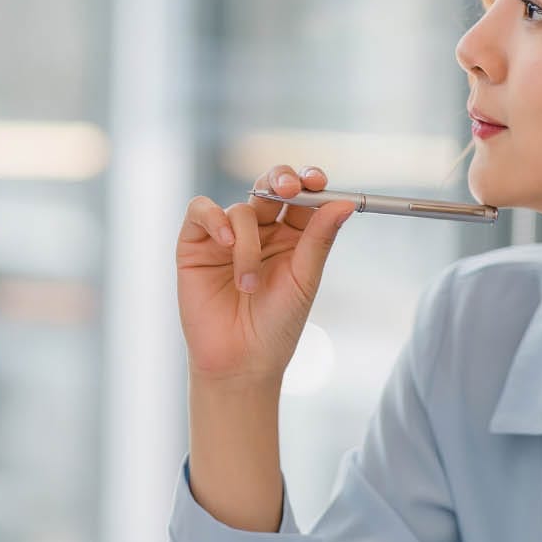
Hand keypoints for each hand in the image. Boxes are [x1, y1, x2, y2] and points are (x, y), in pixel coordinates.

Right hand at [176, 164, 356, 384]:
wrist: (240, 361)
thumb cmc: (276, 326)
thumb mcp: (304, 279)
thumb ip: (319, 238)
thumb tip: (346, 203)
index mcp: (292, 237)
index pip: (302, 195)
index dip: (309, 181)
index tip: (317, 181)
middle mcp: (260, 231)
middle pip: (270, 184)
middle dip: (281, 180)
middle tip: (290, 189)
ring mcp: (226, 236)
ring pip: (240, 209)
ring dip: (247, 244)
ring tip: (249, 284)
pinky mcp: (195, 244)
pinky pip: (200, 211)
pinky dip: (214, 219)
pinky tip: (225, 243)